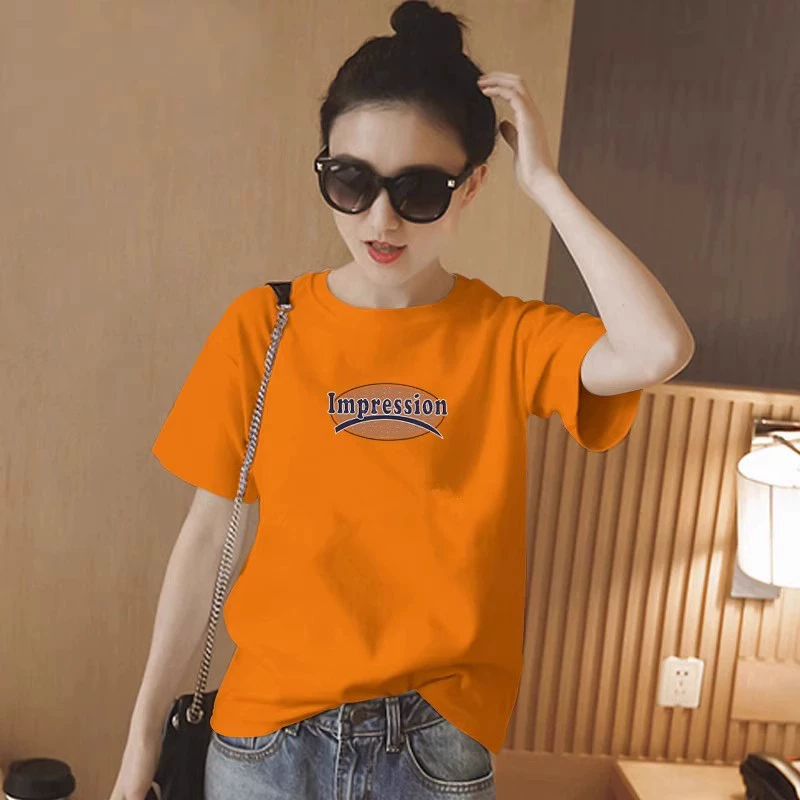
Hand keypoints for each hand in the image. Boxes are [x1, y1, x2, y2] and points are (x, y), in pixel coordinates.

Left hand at [477, 71, 559, 200]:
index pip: (518, 92)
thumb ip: (511, 133)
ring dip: (497, 80)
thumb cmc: (530, 170)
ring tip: (480, 82)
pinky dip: (498, 89)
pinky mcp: (528, 119)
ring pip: (517, 84)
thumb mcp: (517, 147)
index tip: (484, 87)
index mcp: (530, 119)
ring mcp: (532, 115)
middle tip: (480, 79)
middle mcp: (533, 113)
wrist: (540, 180)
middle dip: (498, 77)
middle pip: (518, 82)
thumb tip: (503, 124)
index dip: (501, 85)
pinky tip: (484, 91)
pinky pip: (513, 95)